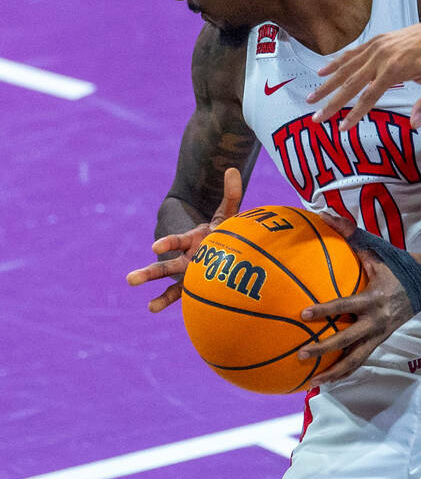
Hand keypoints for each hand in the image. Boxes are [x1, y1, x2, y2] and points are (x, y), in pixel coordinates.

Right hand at [126, 167, 244, 312]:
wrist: (229, 244)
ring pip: (172, 285)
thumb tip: (232, 169)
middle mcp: (187, 258)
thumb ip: (231, 193)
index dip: (168, 243)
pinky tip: (156, 309)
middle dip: (149, 274)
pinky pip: (184, 296)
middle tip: (130, 280)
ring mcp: (190, 273)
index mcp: (193, 239)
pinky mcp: (197, 286)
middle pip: (166, 266)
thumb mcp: (229, 212)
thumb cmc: (226, 229)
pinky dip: (174, 303)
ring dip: (161, 297)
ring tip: (149, 308)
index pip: (177, 241)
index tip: (156, 247)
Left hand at [297, 214, 419, 384]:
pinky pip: (361, 360)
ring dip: (334, 373)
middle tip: (300, 354)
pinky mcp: (381, 341)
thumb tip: (325, 213)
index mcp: (374, 298)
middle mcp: (377, 321)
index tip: (303, 314)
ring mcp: (380, 334)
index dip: (324, 311)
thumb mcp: (376, 248)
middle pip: (348, 341)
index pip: (345, 306)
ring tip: (311, 383)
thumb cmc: (397, 263)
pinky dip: (345, 371)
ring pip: (356, 360)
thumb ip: (350, 233)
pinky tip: (327, 379)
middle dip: (324, 350)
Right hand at [308, 11, 420, 130]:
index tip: (342, 129)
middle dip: (331, 102)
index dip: (354, 114)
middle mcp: (382, 57)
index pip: (369, 97)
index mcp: (396, 69)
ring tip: (311, 98)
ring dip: (327, 83)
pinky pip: (352, 53)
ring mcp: (378, 46)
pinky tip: (322, 70)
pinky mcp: (378, 40)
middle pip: (351, 83)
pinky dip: (336, 62)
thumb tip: (415, 125)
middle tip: (315, 118)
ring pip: (346, 67)